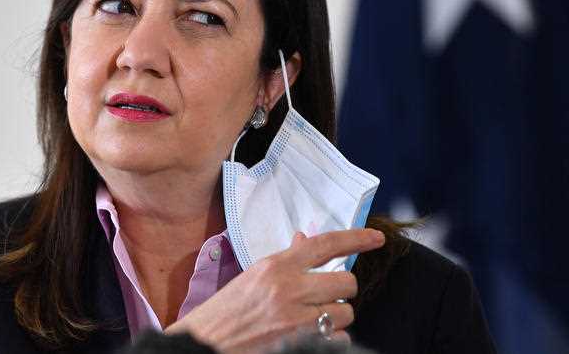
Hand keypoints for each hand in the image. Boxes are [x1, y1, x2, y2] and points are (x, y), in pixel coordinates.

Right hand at [164, 228, 384, 353]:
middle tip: (326, 294)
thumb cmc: (225, 312)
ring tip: (311, 318)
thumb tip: (306, 240)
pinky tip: (310, 336)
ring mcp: (298, 321)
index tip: (376, 239)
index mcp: (276, 266)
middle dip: (341, 290)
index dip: (357, 239)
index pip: (326, 244)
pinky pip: (339, 340)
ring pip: (346, 313)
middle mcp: (290, 290)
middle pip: (346, 282)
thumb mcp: (252, 277)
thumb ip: (284, 260)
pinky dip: (331, 339)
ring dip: (335, 316)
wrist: (206, 343)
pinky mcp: (303, 345)